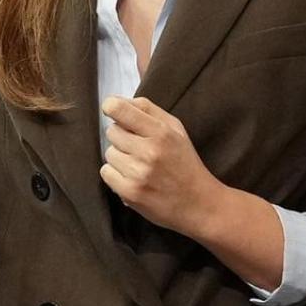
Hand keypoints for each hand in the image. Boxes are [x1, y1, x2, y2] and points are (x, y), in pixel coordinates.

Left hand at [99, 95, 222, 235]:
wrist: (199, 204)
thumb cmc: (185, 162)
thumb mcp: (176, 129)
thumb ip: (147, 110)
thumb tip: (114, 101)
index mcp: (162, 132)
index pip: (119, 109)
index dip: (111, 107)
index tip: (112, 111)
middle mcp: (149, 151)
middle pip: (112, 131)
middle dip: (122, 137)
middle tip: (138, 148)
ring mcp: (138, 173)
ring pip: (109, 153)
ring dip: (119, 158)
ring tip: (138, 165)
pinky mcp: (130, 193)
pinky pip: (106, 173)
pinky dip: (116, 175)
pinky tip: (133, 178)